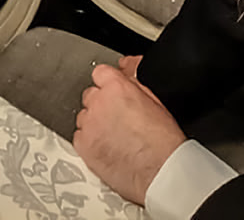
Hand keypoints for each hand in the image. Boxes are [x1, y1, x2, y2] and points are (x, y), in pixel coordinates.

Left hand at [74, 62, 185, 206]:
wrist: (161, 172)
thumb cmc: (164, 143)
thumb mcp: (155, 102)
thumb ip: (134, 83)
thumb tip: (128, 71)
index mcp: (116, 86)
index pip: (100, 73)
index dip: (108, 84)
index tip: (112, 93)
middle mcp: (99, 102)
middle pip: (91, 95)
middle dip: (101, 106)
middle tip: (117, 120)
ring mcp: (89, 123)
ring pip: (84, 116)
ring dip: (95, 124)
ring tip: (113, 138)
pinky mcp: (84, 145)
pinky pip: (79, 137)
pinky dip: (89, 142)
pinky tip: (105, 148)